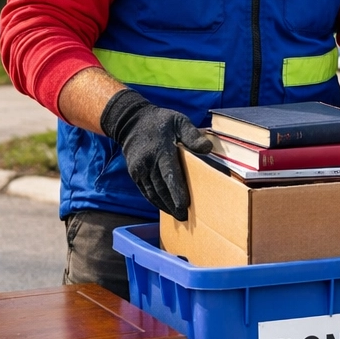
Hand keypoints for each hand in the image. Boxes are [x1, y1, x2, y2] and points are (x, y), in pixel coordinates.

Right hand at [99, 89, 212, 220]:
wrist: (131, 121)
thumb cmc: (160, 121)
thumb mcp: (179, 121)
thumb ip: (193, 135)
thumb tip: (208, 149)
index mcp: (161, 150)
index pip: (169, 175)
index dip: (176, 192)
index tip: (183, 205)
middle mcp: (147, 162)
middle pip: (161, 188)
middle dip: (172, 204)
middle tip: (185, 218)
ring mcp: (139, 169)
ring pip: (152, 192)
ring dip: (164, 206)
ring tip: (177, 217)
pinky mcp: (134, 173)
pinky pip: (145, 190)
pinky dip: (154, 200)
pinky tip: (165, 207)